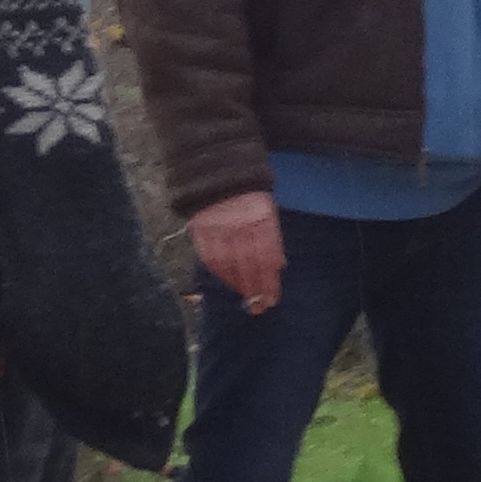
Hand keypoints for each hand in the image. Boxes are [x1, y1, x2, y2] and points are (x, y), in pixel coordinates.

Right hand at [191, 191, 284, 313]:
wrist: (220, 173)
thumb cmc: (250, 197)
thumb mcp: (268, 211)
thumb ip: (272, 237)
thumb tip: (279, 266)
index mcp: (261, 220)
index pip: (267, 256)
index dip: (269, 281)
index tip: (272, 299)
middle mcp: (240, 226)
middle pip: (249, 264)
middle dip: (255, 288)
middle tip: (259, 308)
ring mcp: (219, 228)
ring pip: (228, 263)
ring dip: (237, 284)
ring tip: (246, 299)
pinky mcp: (201, 229)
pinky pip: (209, 256)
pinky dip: (218, 272)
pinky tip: (227, 283)